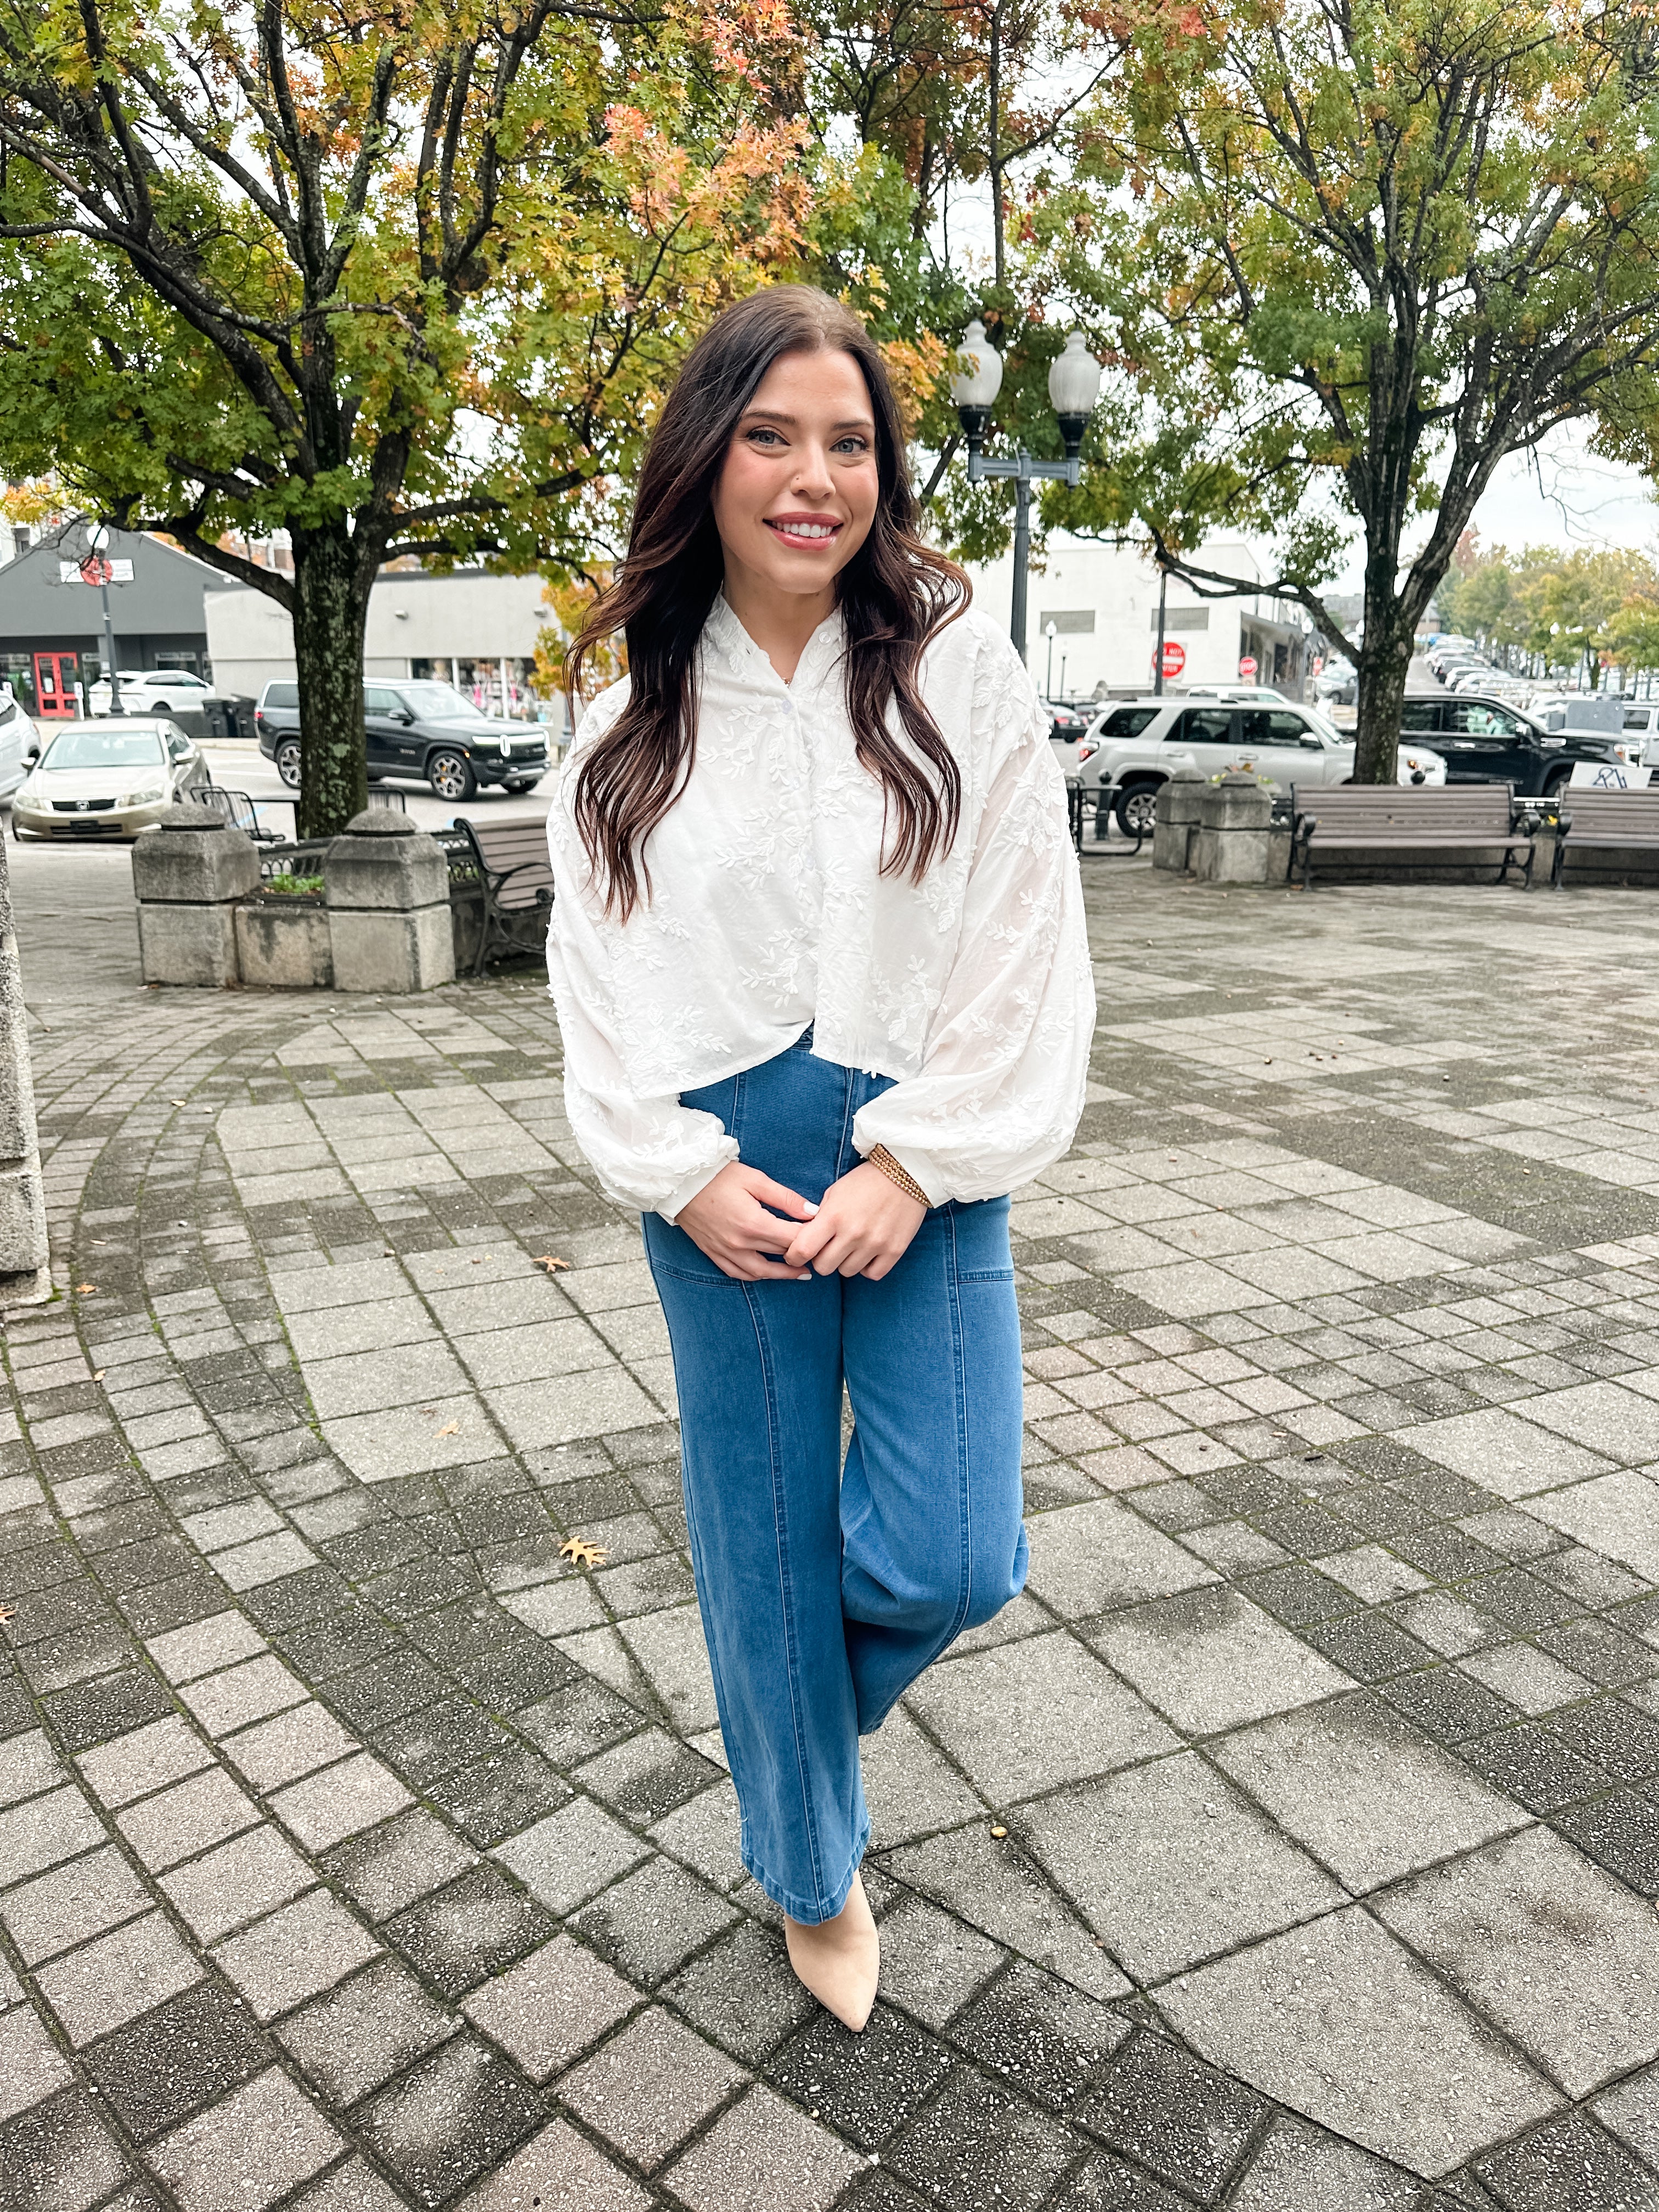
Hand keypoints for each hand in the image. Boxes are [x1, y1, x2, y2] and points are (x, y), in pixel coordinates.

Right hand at [675, 1162, 818, 1280]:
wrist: (680, 1183)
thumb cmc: (718, 1176)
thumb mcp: (755, 1179)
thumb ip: (786, 1198)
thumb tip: (812, 1212)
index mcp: (754, 1224)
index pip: (792, 1239)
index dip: (811, 1238)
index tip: (823, 1235)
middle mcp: (740, 1243)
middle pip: (780, 1255)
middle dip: (801, 1254)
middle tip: (818, 1252)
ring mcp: (725, 1251)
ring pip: (761, 1272)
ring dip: (782, 1275)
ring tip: (801, 1273)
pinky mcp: (713, 1253)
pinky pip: (738, 1273)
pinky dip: (755, 1276)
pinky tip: (767, 1273)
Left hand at [783, 1160, 925, 1279]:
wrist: (906, 1172)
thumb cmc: (865, 1181)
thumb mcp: (835, 1193)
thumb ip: (819, 1218)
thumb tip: (804, 1241)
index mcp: (833, 1216)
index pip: (803, 1250)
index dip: (794, 1256)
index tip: (796, 1254)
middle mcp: (853, 1233)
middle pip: (823, 1267)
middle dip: (821, 1259)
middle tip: (827, 1248)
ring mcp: (875, 1243)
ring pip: (847, 1272)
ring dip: (845, 1262)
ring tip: (851, 1245)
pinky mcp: (894, 1250)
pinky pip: (872, 1274)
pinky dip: (867, 1267)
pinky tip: (867, 1253)